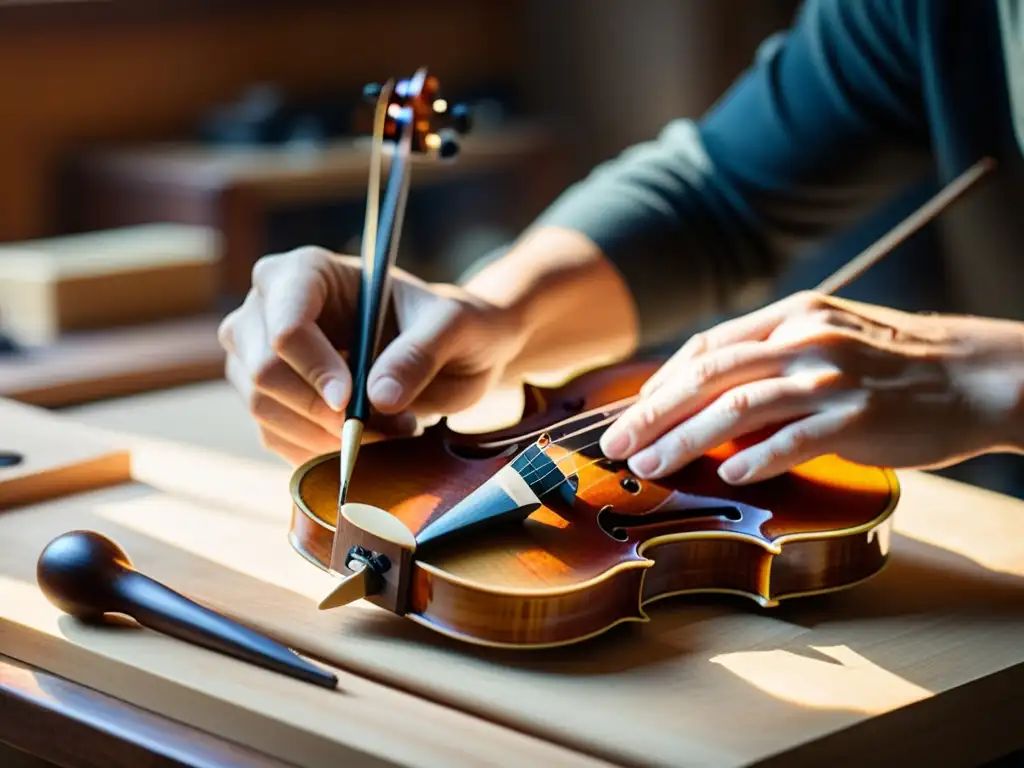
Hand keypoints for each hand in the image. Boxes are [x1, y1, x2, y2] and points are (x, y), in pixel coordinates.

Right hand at [218, 246, 526, 464]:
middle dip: (324, 411)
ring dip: (327, 436)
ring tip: (390, 430)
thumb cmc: (448, 326)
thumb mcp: (453, 327)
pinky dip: (321, 452)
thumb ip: (419, 353)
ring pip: (264, 409)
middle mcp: (267, 308)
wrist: (450, 354)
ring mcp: (258, 355)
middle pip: (265, 371)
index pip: (286, 324)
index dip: (314, 368)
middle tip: (386, 428)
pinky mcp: (268, 400)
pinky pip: (275, 438)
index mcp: (306, 272)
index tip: (352, 403)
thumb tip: (379, 398)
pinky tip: (367, 443)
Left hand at [600, 291, 1023, 482]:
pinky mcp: (859, 417)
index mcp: (792, 315)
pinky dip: (756, 457)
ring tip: (651, 466)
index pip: (708, 346)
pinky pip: (795, 439)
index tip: (630, 412)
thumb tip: (709, 404)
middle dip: (653, 412)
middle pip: (710, 375)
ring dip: (685, 439)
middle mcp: (805, 339)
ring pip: (739, 407)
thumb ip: (771, 360)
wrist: (977, 375)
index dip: (661, 381)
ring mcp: (832, 377)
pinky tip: (726, 474)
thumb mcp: (828, 339)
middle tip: (615, 444)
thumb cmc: (894, 364)